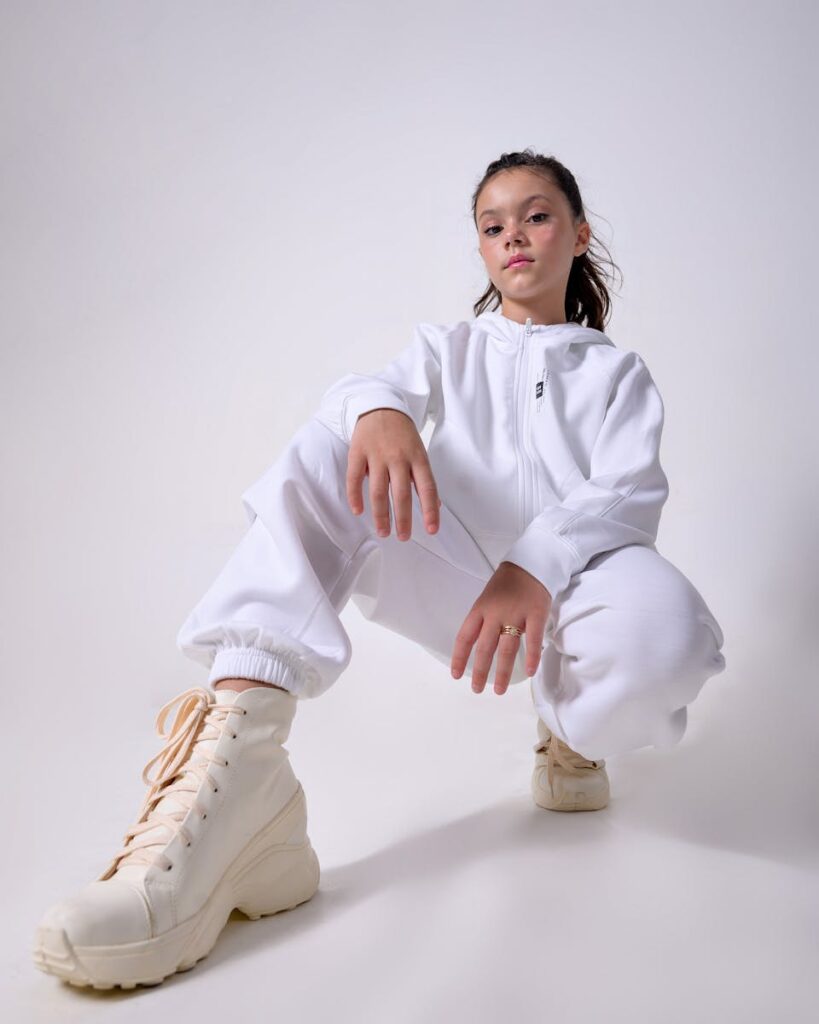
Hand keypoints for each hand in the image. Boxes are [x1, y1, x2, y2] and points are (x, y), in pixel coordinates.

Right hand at [347, 408, 441, 539]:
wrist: (381, 405)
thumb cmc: (403, 434)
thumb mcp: (419, 453)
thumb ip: (425, 480)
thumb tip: (436, 507)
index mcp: (417, 458)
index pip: (427, 487)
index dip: (430, 510)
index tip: (432, 530)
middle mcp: (398, 457)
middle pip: (401, 494)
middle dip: (403, 519)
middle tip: (403, 537)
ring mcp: (377, 454)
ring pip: (378, 490)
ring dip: (380, 515)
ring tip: (383, 531)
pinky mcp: (358, 452)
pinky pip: (354, 477)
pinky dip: (355, 496)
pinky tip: (358, 511)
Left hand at [450, 561, 550, 695]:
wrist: (530, 563)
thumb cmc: (507, 584)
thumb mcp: (487, 598)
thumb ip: (483, 620)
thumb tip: (477, 646)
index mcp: (480, 609)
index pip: (465, 636)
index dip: (459, 657)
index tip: (455, 675)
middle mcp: (495, 614)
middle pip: (484, 647)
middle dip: (479, 671)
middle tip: (476, 690)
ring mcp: (516, 614)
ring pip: (506, 648)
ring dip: (501, 672)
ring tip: (498, 690)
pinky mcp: (536, 614)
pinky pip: (533, 639)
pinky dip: (531, 657)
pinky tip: (528, 672)